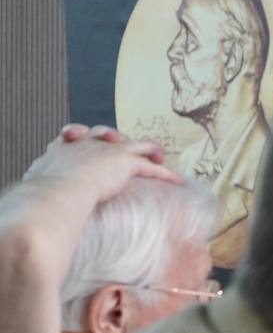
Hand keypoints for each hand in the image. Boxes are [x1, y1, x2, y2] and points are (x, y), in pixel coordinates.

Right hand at [22, 124, 180, 201]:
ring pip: (136, 145)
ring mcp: (108, 150)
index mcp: (65, 145)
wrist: (58, 190)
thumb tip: (34, 198)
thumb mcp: (38, 182)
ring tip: (160, 154)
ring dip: (149, 150)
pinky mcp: (125, 162)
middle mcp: (88, 142)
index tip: (85, 140)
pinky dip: (165, 174)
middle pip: (107, 134)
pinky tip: (177, 181)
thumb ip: (41, 184)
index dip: (84, 137)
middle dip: (118, 138)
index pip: (76, 136)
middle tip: (123, 143)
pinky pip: (151, 168)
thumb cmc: (44, 191)